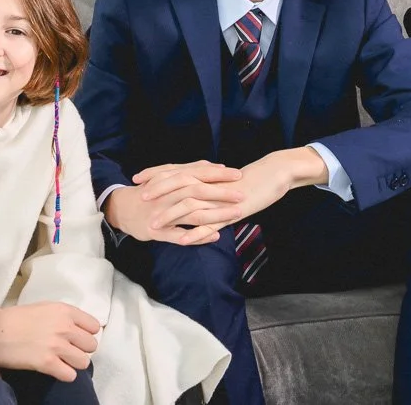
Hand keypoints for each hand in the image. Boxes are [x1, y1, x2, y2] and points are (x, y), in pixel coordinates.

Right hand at [0, 302, 100, 381]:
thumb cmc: (15, 319)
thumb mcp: (43, 308)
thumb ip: (62, 316)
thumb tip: (77, 329)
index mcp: (64, 310)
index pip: (93, 326)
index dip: (85, 334)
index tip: (76, 338)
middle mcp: (64, 326)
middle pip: (91, 345)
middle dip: (80, 350)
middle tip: (67, 351)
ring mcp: (57, 345)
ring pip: (84, 362)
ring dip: (73, 364)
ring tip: (61, 361)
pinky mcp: (48, 363)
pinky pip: (70, 375)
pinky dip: (64, 375)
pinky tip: (54, 369)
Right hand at [104, 161, 243, 244]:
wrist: (121, 209)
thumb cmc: (150, 193)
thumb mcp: (167, 177)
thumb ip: (190, 171)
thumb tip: (214, 165)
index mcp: (171, 180)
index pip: (197, 174)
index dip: (218, 174)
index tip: (238, 175)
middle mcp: (167, 194)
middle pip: (197, 191)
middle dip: (221, 193)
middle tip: (241, 195)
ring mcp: (162, 213)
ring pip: (192, 213)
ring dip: (215, 214)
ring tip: (235, 215)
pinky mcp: (157, 230)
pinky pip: (180, 234)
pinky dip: (198, 236)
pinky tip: (215, 236)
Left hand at [149, 149, 325, 233]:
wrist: (272, 176)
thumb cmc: (248, 179)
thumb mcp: (222, 180)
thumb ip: (204, 183)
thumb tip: (187, 185)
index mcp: (206, 174)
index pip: (176, 170)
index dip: (156, 173)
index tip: (138, 177)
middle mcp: (210, 184)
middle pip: (179, 185)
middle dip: (158, 191)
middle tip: (141, 197)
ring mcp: (219, 199)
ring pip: (191, 206)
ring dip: (171, 215)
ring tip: (154, 225)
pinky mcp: (231, 212)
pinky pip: (211, 224)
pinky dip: (196, 232)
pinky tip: (182, 240)